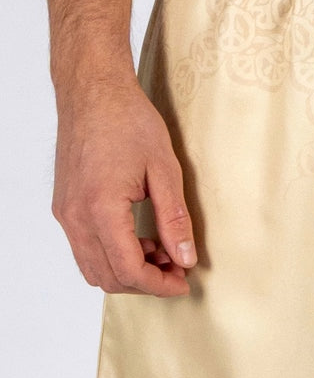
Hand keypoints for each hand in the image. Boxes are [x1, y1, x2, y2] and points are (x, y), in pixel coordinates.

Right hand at [53, 78, 196, 296]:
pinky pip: (85, 248)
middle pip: (108, 277)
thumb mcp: (165, 170)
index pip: (128, 270)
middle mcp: (75, 217)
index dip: (158, 285)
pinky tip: (141, 238)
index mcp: (100, 209)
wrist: (94, 92)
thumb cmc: (128, 121)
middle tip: (177, 268)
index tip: (183, 283)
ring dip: (128, 270)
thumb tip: (185, 258)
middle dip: (145, 282)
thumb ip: (174, 219)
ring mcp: (66, 213)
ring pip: (94, 267)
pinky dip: (113, 254)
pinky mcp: (65, 207)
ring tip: (163, 252)